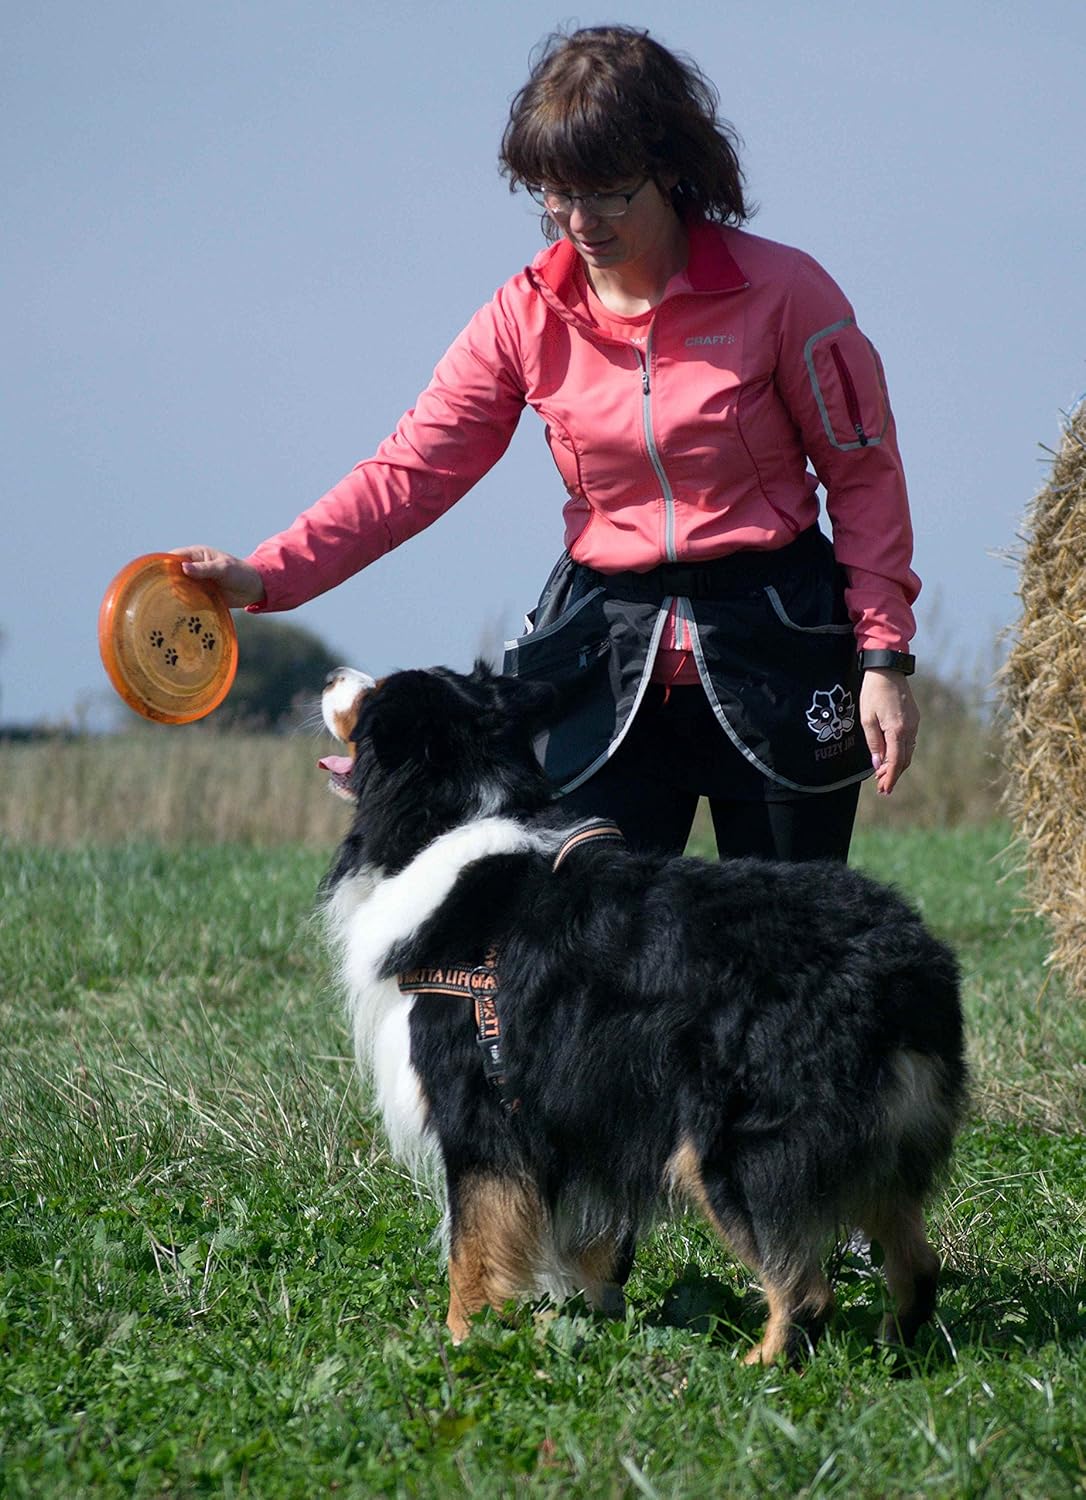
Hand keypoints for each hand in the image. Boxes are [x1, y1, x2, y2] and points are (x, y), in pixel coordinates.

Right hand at [170, 546, 264, 608]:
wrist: (253, 589)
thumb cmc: (239, 573)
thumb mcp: (222, 568)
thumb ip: (203, 569)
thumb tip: (183, 567)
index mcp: (195, 555)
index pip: (173, 557)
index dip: (163, 564)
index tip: (155, 574)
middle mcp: (191, 569)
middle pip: (171, 574)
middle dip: (168, 582)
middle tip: (167, 591)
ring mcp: (194, 583)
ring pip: (177, 588)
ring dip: (177, 595)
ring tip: (177, 602)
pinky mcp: (198, 596)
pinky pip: (186, 600)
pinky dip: (185, 604)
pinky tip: (184, 609)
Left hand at [859, 668, 918, 795]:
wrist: (888, 670)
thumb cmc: (873, 692)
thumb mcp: (867, 718)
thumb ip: (873, 743)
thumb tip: (877, 764)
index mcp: (897, 730)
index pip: (896, 761)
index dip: (890, 777)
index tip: (885, 790)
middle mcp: (910, 729)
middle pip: (904, 760)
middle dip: (893, 774)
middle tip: (881, 786)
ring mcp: (914, 723)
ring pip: (908, 751)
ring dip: (897, 764)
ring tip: (882, 774)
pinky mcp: (914, 718)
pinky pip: (909, 741)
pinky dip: (900, 752)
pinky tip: (890, 755)